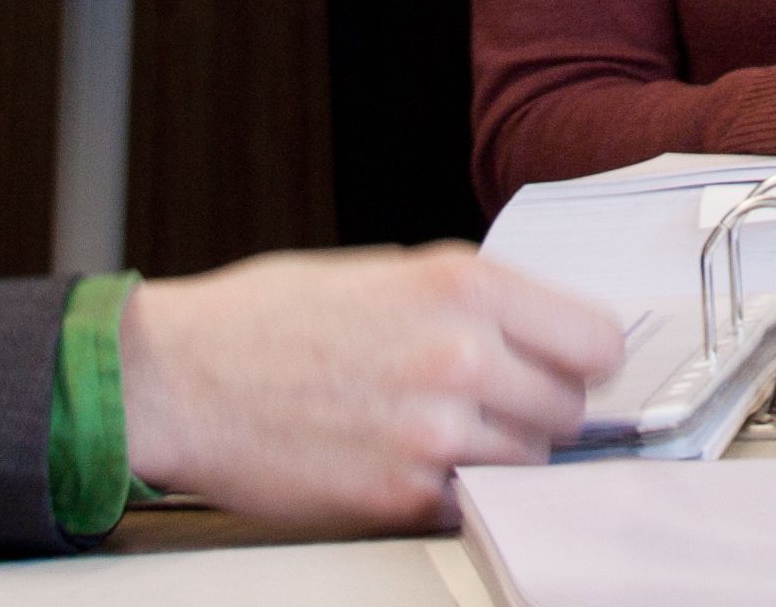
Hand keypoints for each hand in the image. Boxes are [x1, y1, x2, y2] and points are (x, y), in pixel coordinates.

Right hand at [115, 243, 623, 530]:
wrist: (180, 380)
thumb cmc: (268, 321)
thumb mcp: (386, 274)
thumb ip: (471, 302)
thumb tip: (543, 336)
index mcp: (462, 286)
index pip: (596, 340)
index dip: (585, 359)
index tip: (574, 368)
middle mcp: (459, 355)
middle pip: (571, 408)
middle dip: (542, 409)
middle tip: (499, 403)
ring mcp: (433, 432)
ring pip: (530, 463)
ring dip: (503, 455)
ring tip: (448, 432)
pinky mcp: (402, 495)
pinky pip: (473, 502)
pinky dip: (456, 491)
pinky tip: (412, 462)